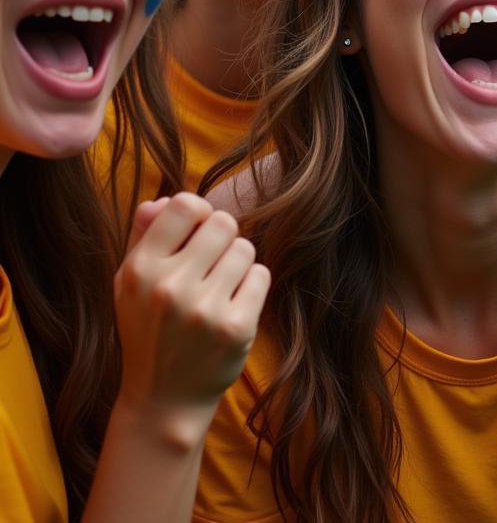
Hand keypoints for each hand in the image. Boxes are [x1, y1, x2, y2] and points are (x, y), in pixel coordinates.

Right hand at [114, 193, 270, 431]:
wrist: (163, 400)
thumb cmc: (148, 330)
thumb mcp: (130, 284)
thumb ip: (143, 237)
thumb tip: (160, 200)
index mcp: (140, 270)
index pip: (185, 205)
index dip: (198, 213)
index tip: (196, 233)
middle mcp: (170, 287)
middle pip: (223, 222)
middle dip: (222, 238)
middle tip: (210, 265)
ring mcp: (204, 309)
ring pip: (245, 248)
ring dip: (238, 263)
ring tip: (219, 288)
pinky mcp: (236, 327)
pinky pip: (261, 275)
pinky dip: (252, 286)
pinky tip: (233, 306)